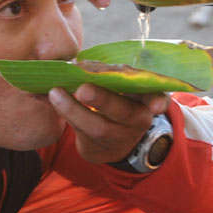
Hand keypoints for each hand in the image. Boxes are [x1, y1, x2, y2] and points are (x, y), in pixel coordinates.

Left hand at [48, 83, 169, 164]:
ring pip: (98, 128)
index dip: (158, 101)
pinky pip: (81, 133)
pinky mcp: (97, 148)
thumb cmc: (117, 101)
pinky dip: (67, 115)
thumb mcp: (125, 89)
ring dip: (74, 110)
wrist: (111, 142)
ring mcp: (117, 138)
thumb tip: (83, 64)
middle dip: (103, 100)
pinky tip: (54, 100)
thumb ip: (115, 75)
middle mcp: (136, 121)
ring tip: (55, 93)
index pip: (158, 98)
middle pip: (124, 113)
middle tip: (82, 89)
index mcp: (146, 100)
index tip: (155, 106)